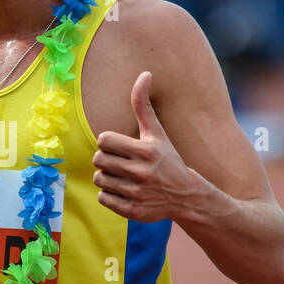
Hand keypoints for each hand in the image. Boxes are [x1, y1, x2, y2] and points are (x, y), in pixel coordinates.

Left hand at [93, 71, 204, 221]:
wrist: (185, 196)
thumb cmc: (167, 159)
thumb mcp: (156, 132)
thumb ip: (143, 104)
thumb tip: (144, 73)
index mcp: (145, 150)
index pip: (103, 140)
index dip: (109, 143)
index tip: (122, 147)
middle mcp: (141, 173)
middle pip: (98, 160)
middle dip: (106, 160)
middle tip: (121, 162)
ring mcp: (136, 193)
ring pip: (98, 179)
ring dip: (107, 177)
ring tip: (124, 177)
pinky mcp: (131, 211)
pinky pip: (102, 198)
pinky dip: (109, 194)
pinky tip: (125, 190)